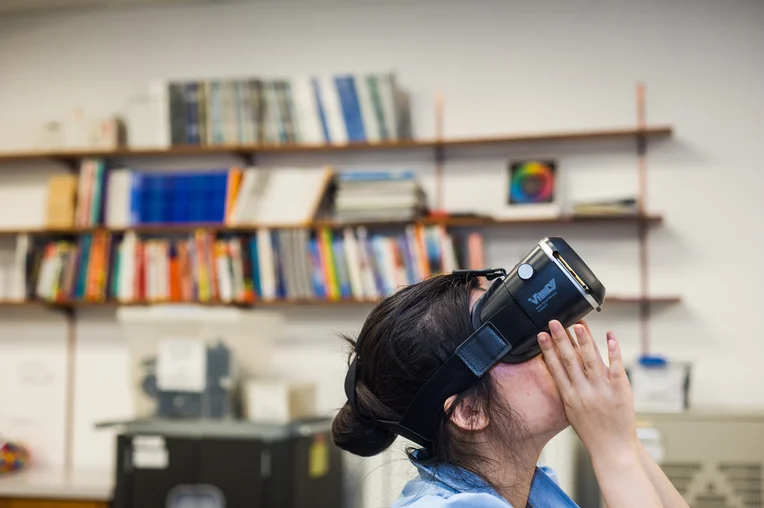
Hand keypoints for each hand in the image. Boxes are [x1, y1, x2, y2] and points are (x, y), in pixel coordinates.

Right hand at [538, 320, 638, 466]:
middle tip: (554, 321)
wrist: (612, 449)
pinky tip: (610, 338)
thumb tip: (559, 367)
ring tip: (578, 324)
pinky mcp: (620, 392)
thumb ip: (567, 388)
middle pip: (570, 360)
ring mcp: (602, 391)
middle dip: (561, 339)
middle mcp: (583, 392)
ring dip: (584, 341)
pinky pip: (616, 369)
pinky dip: (614, 352)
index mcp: (569, 397)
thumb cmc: (591, 431)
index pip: (555, 368)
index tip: (541, 335)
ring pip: (591, 361)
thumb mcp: (571, 410)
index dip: (547, 350)